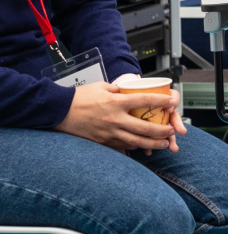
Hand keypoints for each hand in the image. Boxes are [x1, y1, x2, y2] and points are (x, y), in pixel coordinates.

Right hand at [56, 81, 183, 152]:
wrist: (61, 112)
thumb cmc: (79, 97)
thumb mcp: (100, 86)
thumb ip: (117, 89)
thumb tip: (130, 88)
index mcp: (115, 102)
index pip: (143, 101)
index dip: (160, 102)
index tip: (171, 102)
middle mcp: (115, 119)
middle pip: (145, 128)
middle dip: (162, 130)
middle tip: (171, 130)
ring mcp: (110, 132)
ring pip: (138, 141)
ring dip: (154, 143)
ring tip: (164, 143)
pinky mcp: (105, 141)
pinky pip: (125, 146)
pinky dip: (136, 147)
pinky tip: (143, 146)